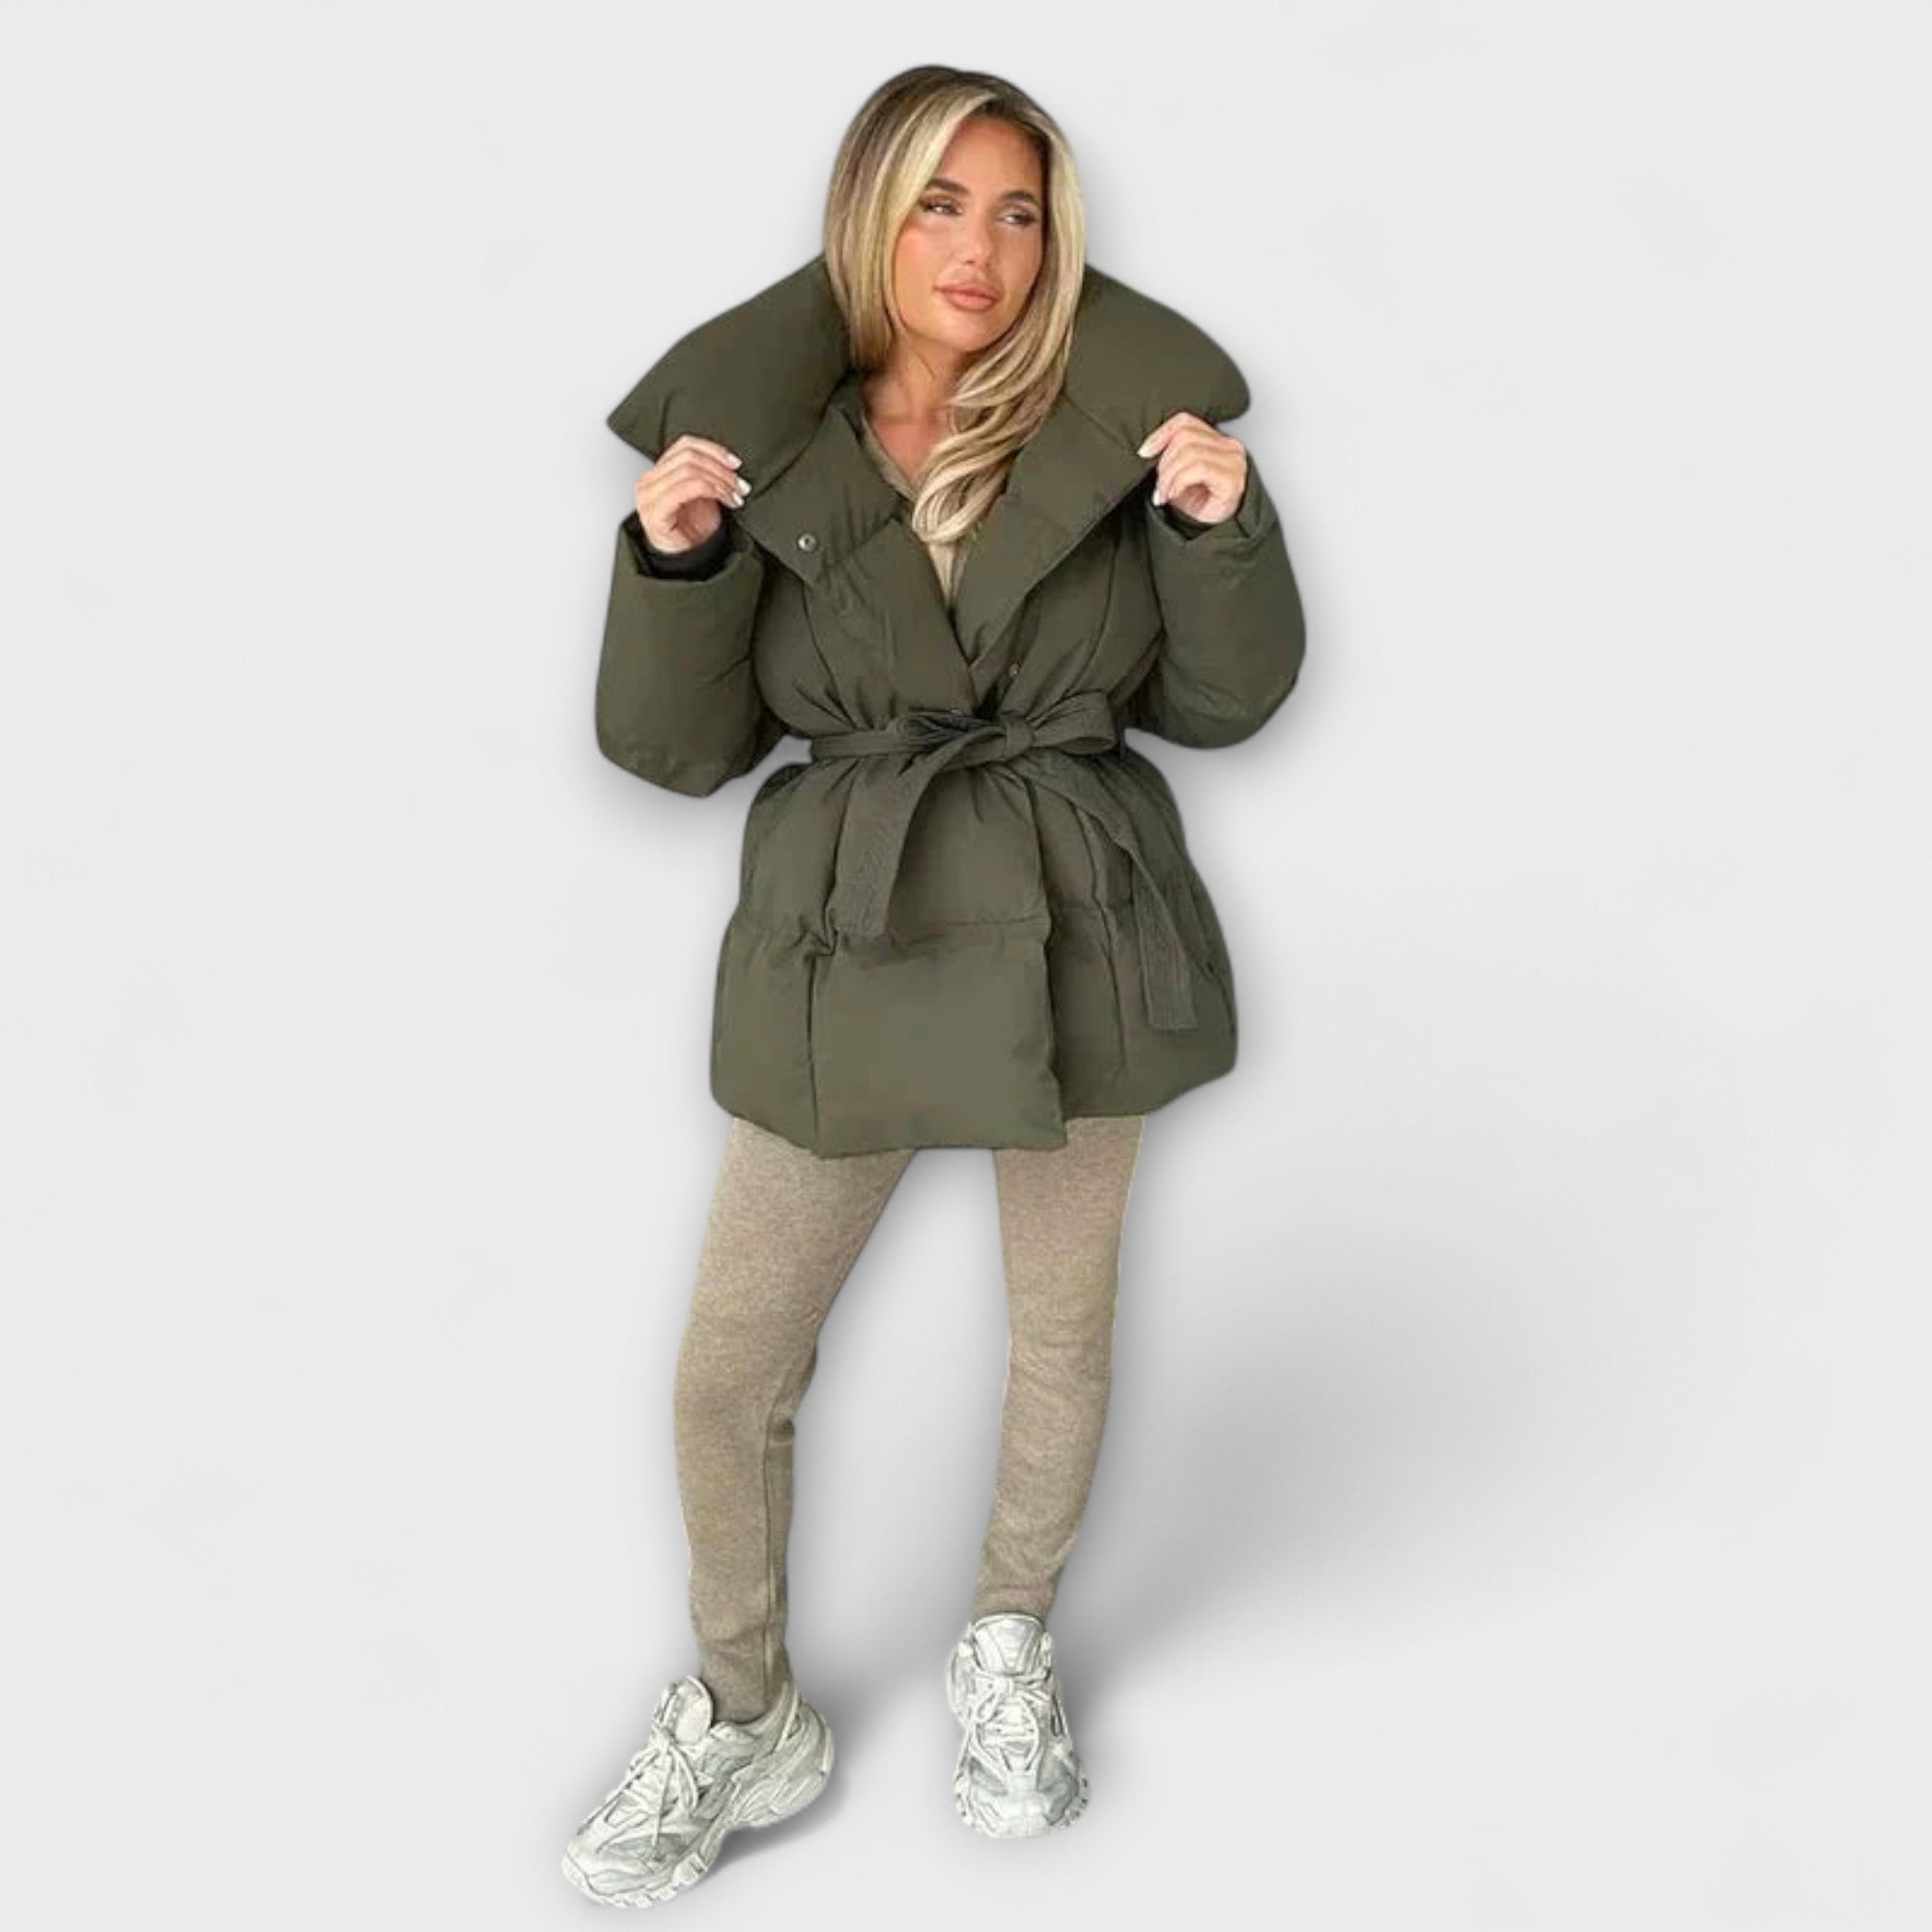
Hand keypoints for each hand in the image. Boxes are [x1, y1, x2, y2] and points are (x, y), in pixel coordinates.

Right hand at [635, 434, 749, 552]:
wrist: (687, 561)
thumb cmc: (693, 531)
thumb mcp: (704, 494)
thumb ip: (708, 473)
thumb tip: (730, 461)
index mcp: (659, 472)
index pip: (685, 444)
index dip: (714, 450)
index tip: (735, 463)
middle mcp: (649, 481)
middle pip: (689, 456)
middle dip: (721, 469)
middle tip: (739, 484)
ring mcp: (649, 496)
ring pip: (689, 470)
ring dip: (720, 481)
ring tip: (735, 495)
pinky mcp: (655, 512)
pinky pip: (685, 489)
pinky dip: (712, 490)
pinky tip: (725, 500)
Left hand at [1136, 412, 1246, 525]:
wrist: (1214, 531)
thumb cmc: (1199, 503)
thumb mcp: (1178, 473)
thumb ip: (1170, 454)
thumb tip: (1147, 449)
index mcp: (1217, 439)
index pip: (1185, 422)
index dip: (1161, 434)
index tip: (1144, 452)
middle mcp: (1229, 446)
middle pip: (1184, 437)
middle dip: (1163, 463)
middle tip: (1159, 486)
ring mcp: (1234, 461)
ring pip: (1189, 452)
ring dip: (1168, 476)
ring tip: (1164, 493)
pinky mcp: (1233, 479)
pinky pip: (1198, 468)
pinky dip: (1178, 482)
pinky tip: (1173, 495)